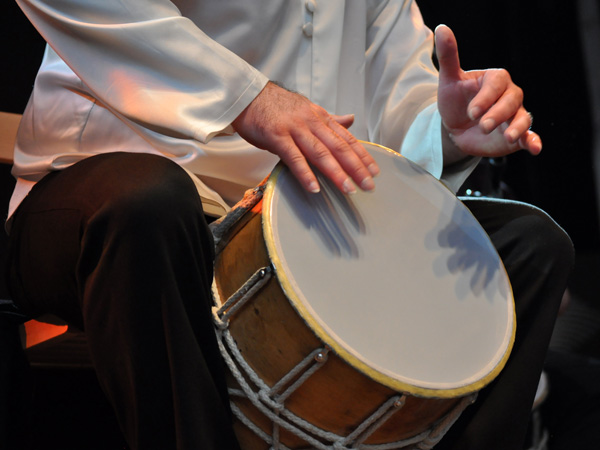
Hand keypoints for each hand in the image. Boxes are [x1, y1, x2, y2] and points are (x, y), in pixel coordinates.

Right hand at [232, 82, 378, 193]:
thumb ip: (330, 119)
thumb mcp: (308, 109)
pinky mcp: (277, 137)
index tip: (375, 172)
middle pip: (338, 147)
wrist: (249, 94)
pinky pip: (294, 157)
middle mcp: (312, 123)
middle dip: (356, 167)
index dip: (362, 155)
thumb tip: (351, 120)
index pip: (347, 138)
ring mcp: (295, 129)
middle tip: (368, 186)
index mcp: (321, 118)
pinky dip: (305, 173)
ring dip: (336, 172)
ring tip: (348, 189)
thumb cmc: (277, 106)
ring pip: (320, 153)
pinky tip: (314, 188)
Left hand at [434, 25, 541, 161]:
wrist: (456, 127)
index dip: (486, 97)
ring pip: (523, 118)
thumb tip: (442, 29)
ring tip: (507, 137)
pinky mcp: (516, 134)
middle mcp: (509, 96)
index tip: (471, 111)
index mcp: (495, 80)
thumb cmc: (454, 101)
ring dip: (517, 128)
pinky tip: (534, 148)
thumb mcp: (448, 80)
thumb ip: (449, 56)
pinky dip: (533, 142)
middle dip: (498, 114)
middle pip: (512, 101)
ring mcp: (514, 115)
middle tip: (482, 125)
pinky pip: (529, 136)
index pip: (497, 84)